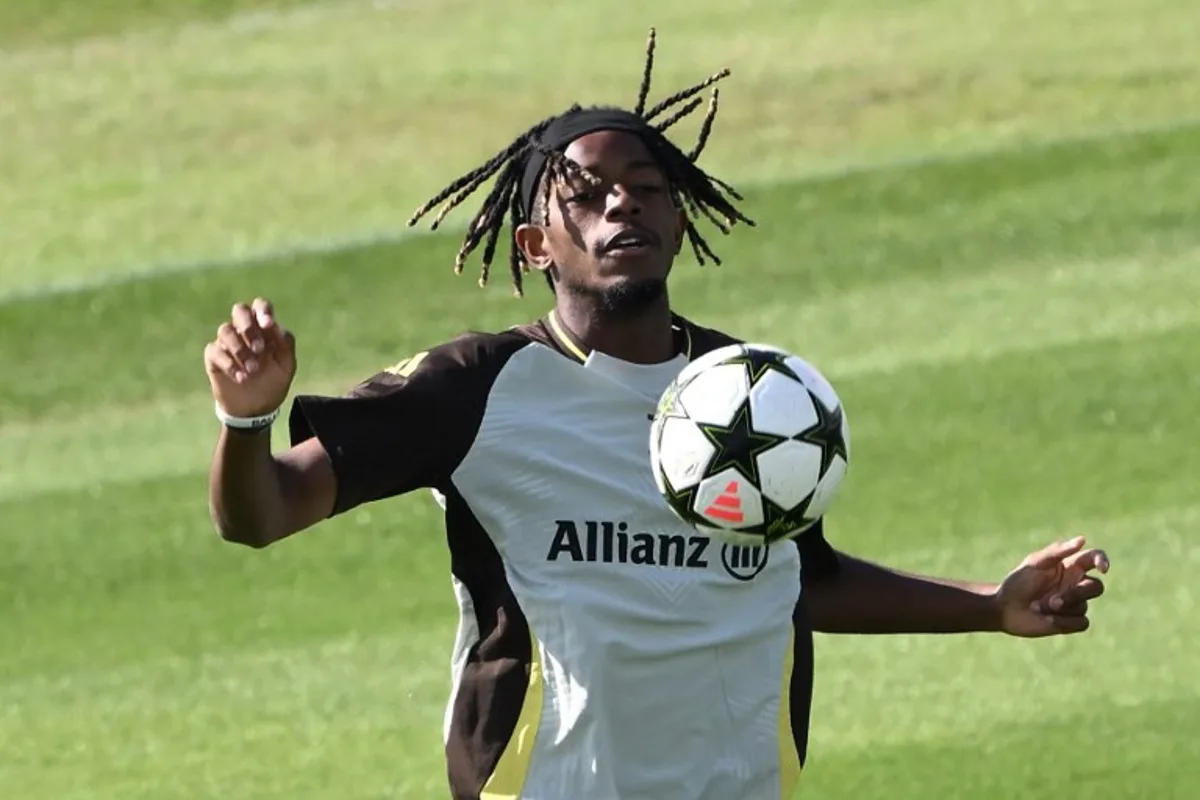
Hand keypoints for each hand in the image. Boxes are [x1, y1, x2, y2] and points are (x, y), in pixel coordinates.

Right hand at [204, 298, 296, 417]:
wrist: (256, 408)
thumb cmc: (273, 382)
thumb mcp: (286, 366)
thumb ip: (285, 344)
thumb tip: (275, 326)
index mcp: (264, 329)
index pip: (260, 306)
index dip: (263, 310)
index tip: (268, 325)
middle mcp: (244, 331)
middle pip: (239, 310)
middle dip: (248, 325)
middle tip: (259, 348)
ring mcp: (227, 343)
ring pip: (225, 330)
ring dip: (240, 350)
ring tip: (253, 370)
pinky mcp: (214, 357)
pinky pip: (215, 351)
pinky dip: (229, 363)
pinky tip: (241, 377)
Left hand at [995, 536, 1109, 637]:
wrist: (1004, 608)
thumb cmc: (1018, 582)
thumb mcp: (1034, 563)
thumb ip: (1057, 551)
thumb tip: (1082, 540)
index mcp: (1070, 566)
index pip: (1094, 558)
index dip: (1103, 560)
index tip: (1102, 568)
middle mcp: (1076, 584)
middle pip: (1096, 587)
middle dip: (1076, 594)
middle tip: (1054, 601)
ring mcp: (1075, 604)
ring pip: (1083, 606)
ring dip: (1058, 608)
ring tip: (1036, 607)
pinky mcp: (1072, 622)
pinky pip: (1082, 622)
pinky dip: (1063, 621)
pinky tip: (1045, 618)